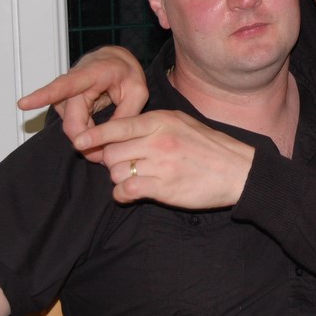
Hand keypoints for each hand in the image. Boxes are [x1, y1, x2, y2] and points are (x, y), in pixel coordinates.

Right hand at [17, 46, 147, 160]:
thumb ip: (126, 113)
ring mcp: (66, 94)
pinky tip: (96, 135)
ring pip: (71, 126)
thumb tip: (110, 140)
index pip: (64, 85)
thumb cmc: (125, 73)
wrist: (115, 61)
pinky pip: (73, 125)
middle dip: (84, 141)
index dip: (44, 95)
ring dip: (85, 138)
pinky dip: (84, 134)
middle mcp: (73, 83)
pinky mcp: (65, 104)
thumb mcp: (138, 91)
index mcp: (91, 73)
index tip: (24, 103)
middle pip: (71, 121)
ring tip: (105, 143)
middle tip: (102, 157)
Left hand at [74, 110, 254, 207]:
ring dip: (119, 176)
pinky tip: (131, 193)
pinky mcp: (163, 188)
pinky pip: (126, 191)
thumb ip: (152, 125)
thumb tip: (122, 130)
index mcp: (161, 121)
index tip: (79, 140)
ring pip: (116, 171)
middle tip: (124, 164)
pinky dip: (122, 194)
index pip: (118, 126)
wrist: (237, 170)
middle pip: (111, 152)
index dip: (94, 134)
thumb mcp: (182, 123)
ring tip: (135, 177)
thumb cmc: (210, 147)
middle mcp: (158, 141)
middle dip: (112, 160)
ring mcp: (160, 165)